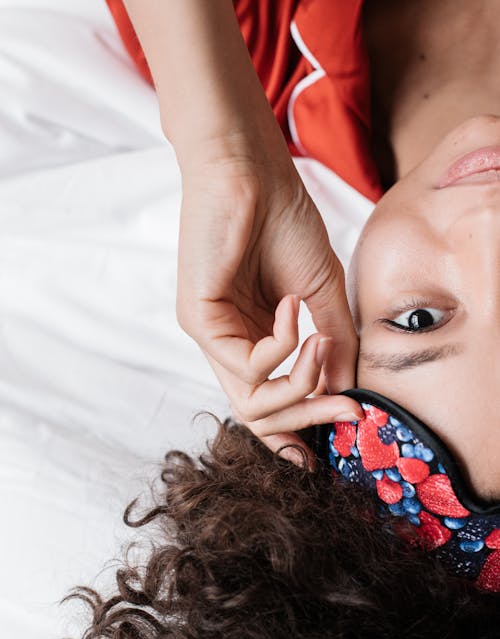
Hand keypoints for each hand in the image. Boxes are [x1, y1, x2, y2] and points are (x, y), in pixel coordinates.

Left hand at [176, 150, 362, 467]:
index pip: (271, 402)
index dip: (302, 428)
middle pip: (261, 414)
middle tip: (350, 408)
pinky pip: (247, 364)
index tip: (343, 433)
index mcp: (255, 338)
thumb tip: (350, 392)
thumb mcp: (322, 292)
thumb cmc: (285, 222)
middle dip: (310, 417)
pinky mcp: (199, 320)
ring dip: (300, 384)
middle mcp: (228, 344)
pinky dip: (283, 344)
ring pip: (251, 402)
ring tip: (323, 343)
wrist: (254, 171)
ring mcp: (211, 335)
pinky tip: (292, 304)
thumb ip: (335, 345)